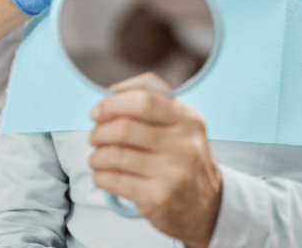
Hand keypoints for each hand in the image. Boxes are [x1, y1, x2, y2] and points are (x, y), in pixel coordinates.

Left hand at [89, 73, 221, 247]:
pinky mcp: (159, 198)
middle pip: (125, 128)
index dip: (113, 103)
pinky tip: (102, 175)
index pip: (144, 99)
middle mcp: (184, 144)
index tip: (98, 110)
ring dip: (97, 156)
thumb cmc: (183, 157)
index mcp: (188, 119)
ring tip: (96, 157)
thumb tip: (110, 94)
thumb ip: (152, 101)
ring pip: (116, 155)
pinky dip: (100, 176)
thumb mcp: (181, 123)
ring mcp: (173, 173)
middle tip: (94, 136)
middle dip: (100, 131)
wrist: (206, 207)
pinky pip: (115, 181)